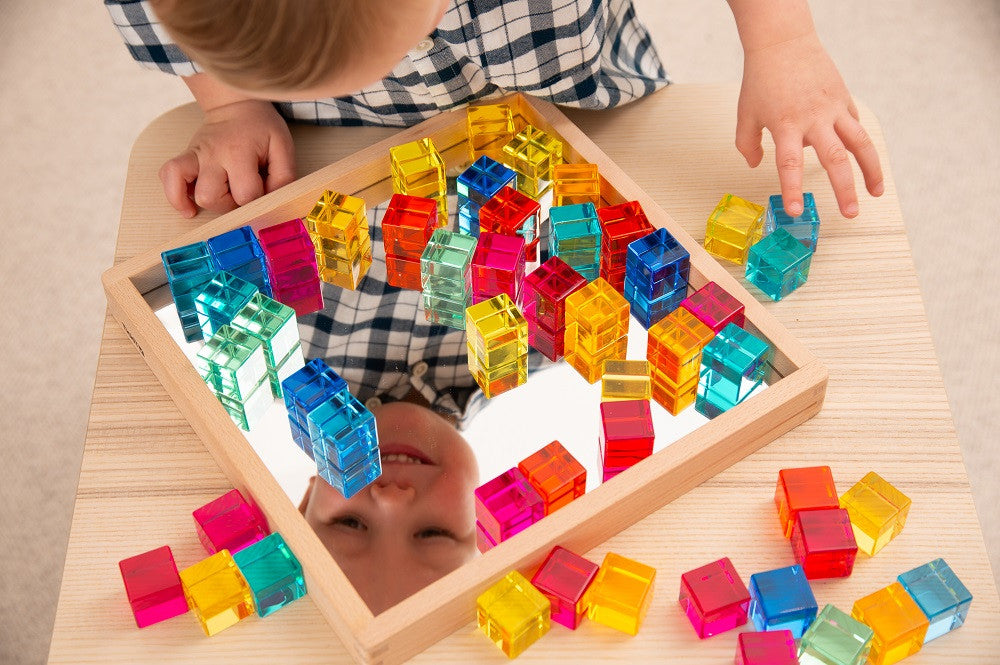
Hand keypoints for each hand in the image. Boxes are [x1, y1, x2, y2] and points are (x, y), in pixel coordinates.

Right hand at [159, 99, 295, 216]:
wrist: (236, 104)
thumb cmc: (260, 127)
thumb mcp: (282, 146)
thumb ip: (283, 176)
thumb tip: (272, 200)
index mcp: (238, 152)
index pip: (246, 194)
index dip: (259, 200)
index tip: (265, 189)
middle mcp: (212, 155)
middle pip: (211, 197)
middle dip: (230, 205)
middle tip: (243, 193)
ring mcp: (195, 155)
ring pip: (190, 192)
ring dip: (209, 202)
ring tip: (223, 197)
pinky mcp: (185, 156)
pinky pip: (168, 176)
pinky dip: (176, 195)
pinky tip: (189, 207)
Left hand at [735, 32, 882, 217]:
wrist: (784, 43)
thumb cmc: (762, 78)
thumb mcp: (745, 114)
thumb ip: (747, 144)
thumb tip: (756, 165)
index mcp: (786, 125)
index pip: (789, 165)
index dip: (793, 190)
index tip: (797, 211)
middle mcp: (814, 119)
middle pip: (834, 159)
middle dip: (845, 189)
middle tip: (850, 213)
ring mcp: (833, 109)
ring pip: (860, 143)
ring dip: (871, 170)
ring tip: (876, 193)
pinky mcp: (844, 100)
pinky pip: (855, 126)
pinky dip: (859, 145)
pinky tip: (863, 161)